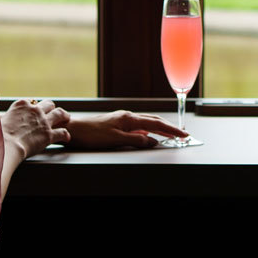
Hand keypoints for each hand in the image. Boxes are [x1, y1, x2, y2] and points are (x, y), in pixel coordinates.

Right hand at [1, 98, 71, 157]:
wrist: (5, 146)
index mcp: (21, 104)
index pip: (31, 101)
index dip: (33, 106)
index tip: (33, 110)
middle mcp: (34, 110)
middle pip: (48, 104)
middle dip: (51, 108)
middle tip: (53, 112)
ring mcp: (43, 121)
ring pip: (60, 114)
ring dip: (64, 116)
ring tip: (66, 118)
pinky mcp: (49, 135)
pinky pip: (62, 132)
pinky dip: (65, 134)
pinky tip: (66, 137)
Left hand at [63, 110, 189, 149]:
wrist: (74, 129)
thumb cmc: (91, 134)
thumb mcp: (116, 139)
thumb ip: (136, 140)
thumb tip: (152, 141)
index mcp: (129, 119)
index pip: (156, 124)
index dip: (171, 130)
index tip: (183, 134)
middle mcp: (127, 117)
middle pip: (154, 121)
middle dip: (169, 127)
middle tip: (181, 134)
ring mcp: (122, 119)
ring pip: (146, 123)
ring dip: (159, 129)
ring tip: (170, 135)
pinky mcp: (117, 123)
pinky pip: (138, 127)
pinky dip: (148, 131)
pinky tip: (148, 136)